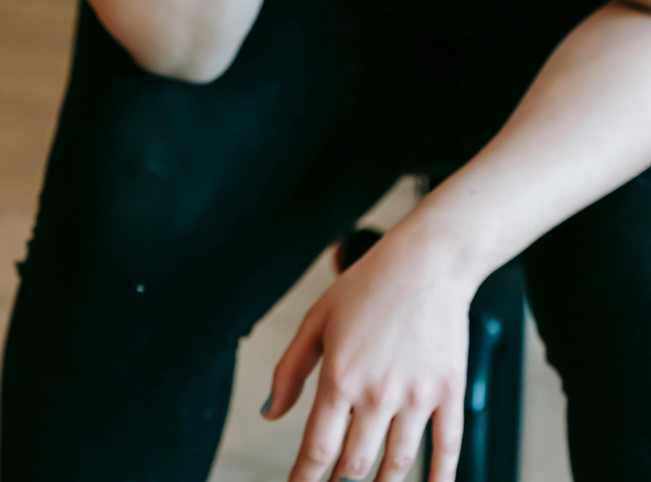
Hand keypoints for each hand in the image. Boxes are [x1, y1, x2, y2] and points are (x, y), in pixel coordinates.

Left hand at [262, 222, 472, 481]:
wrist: (428, 260)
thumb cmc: (370, 283)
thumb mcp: (317, 318)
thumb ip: (290, 369)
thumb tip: (270, 413)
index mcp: (341, 375)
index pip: (318, 449)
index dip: (304, 478)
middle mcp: (378, 393)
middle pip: (355, 464)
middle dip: (341, 480)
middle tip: (335, 480)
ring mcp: (417, 396)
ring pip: (397, 464)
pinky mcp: (449, 391)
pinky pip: (446, 448)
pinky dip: (438, 477)